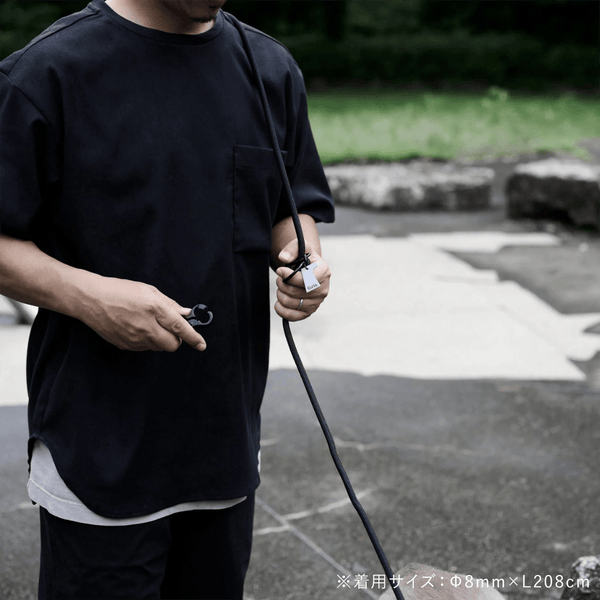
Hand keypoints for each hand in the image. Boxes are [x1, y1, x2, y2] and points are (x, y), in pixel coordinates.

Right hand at [82, 277, 206, 351]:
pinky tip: (138, 328)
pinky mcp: (125, 345)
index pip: (179, 328)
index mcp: (154, 308)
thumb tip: (185, 314)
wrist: (91, 300)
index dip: (193, 337)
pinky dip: (148, 341)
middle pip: (172, 345)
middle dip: (177, 340)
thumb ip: (169, 304)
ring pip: (159, 347)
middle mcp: (145, 326)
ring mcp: (134, 338)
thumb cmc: (120, 290)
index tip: (202, 345)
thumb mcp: (148, 290)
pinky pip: (145, 348)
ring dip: (161, 340)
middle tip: (172, 329)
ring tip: (150, 324)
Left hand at [274, 240, 330, 321]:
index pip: (305, 280)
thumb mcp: (300, 247)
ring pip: (291, 303)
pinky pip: (292, 316)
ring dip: (280, 294)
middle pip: (295, 292)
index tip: (280, 270)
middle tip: (280, 278)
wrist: (307, 269)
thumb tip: (283, 258)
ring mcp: (317, 302)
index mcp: (324, 272)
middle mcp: (323, 289)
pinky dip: (281, 310)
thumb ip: (292, 249)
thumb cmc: (303, 257)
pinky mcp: (308, 312)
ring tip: (281, 287)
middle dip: (281, 284)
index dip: (289, 277)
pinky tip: (278, 302)